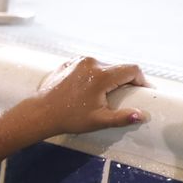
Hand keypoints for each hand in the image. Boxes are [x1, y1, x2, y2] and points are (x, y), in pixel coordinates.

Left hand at [31, 56, 147, 135]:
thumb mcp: (99, 120)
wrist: (40, 112)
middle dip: (122, 81)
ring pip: (102, 66)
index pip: (131, 69)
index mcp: (101, 75)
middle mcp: (91, 63)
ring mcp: (78, 61)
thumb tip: (141, 115)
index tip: (142, 90)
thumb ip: (122, 117)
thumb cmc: (69, 118)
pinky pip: (87, 66)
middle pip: (117, 68)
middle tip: (122, 96)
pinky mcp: (68, 63)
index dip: (141, 79)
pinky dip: (92, 75)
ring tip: (102, 94)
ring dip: (107, 77)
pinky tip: (87, 89)